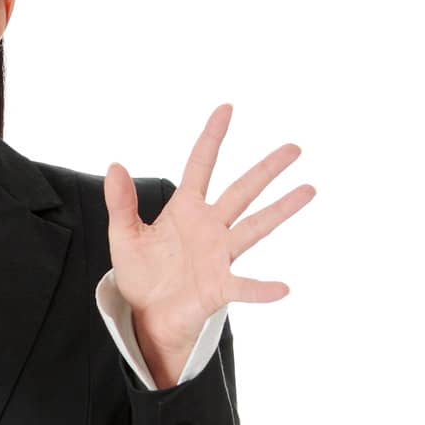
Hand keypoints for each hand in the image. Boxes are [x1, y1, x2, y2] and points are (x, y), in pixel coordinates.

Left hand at [104, 103, 314, 365]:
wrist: (145, 316)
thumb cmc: (140, 276)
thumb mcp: (124, 236)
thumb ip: (121, 203)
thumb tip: (115, 166)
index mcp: (185, 210)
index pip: (201, 165)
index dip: (212, 138)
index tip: (227, 109)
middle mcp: (209, 227)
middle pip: (242, 190)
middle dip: (267, 169)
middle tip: (294, 148)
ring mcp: (218, 256)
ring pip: (255, 227)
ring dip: (281, 210)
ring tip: (309, 190)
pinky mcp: (219, 287)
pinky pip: (244, 286)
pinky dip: (262, 289)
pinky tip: (282, 288)